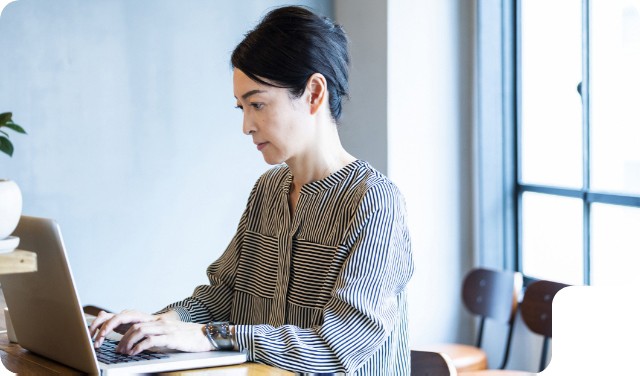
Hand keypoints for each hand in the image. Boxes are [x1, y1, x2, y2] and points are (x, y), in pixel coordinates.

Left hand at [89, 309, 212, 354]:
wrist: (205, 336)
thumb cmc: (182, 338)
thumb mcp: (161, 334)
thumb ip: (146, 335)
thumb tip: (126, 343)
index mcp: (151, 320)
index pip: (125, 315)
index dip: (109, 322)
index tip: (98, 334)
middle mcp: (156, 321)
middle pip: (128, 319)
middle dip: (111, 328)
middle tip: (102, 341)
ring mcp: (164, 328)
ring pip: (138, 329)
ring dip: (125, 342)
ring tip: (122, 352)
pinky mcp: (171, 337)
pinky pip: (151, 340)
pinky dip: (140, 347)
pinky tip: (135, 353)